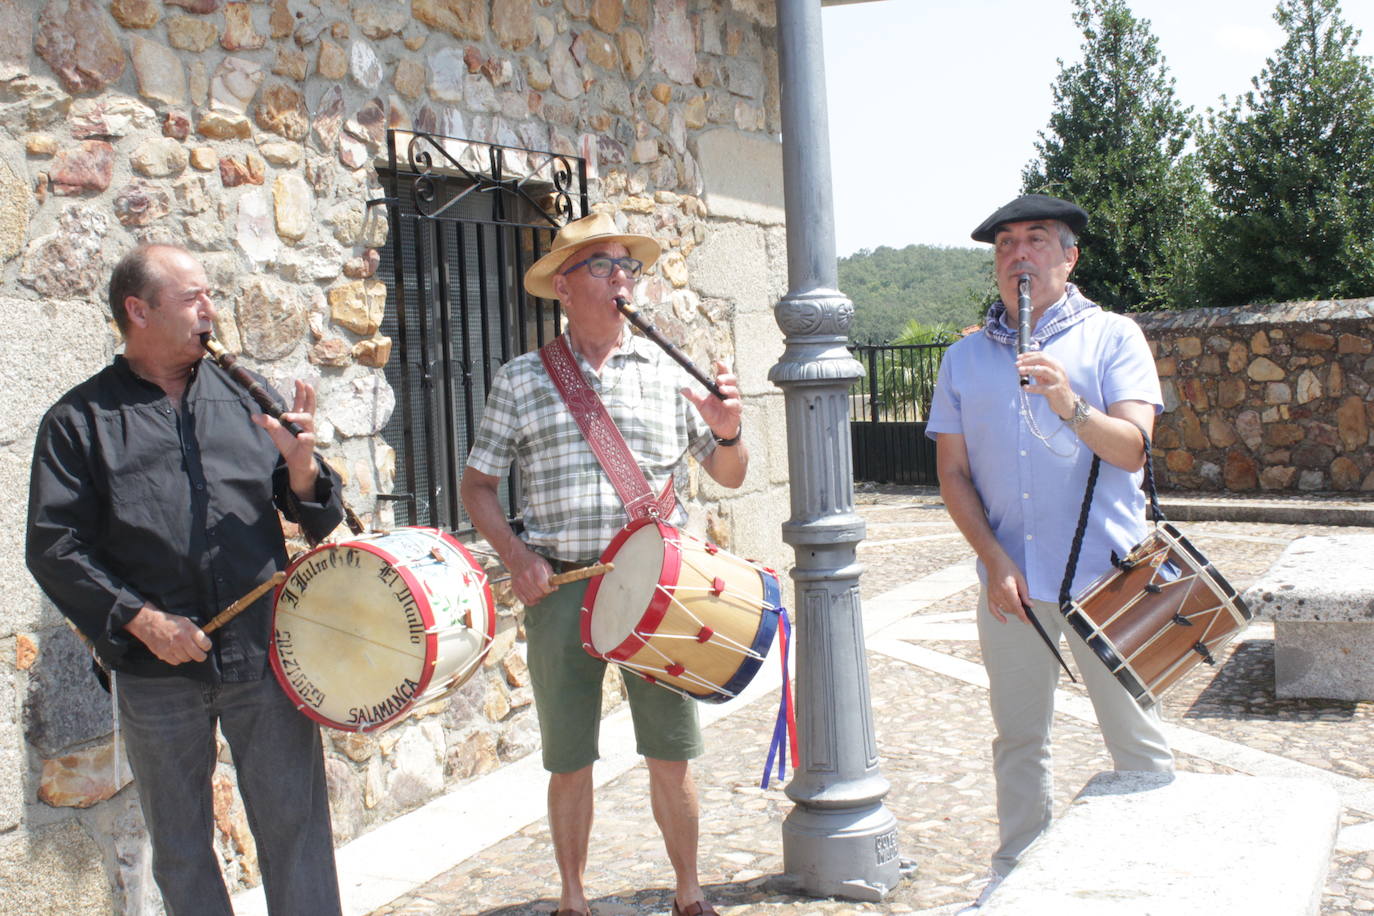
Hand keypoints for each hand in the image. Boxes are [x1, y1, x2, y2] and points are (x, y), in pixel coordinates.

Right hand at [125, 604, 210, 663]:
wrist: (150, 623)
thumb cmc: (169, 622)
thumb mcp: (185, 622)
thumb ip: (195, 632)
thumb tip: (204, 642)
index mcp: (189, 629)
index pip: (206, 644)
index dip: (207, 646)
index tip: (205, 647)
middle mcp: (182, 639)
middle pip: (198, 655)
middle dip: (201, 655)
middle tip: (200, 654)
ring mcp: (173, 647)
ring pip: (187, 659)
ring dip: (187, 656)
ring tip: (184, 650)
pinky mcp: (164, 653)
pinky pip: (176, 662)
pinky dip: (177, 659)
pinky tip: (175, 653)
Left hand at [252, 379, 319, 497]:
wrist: (295, 460)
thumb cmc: (287, 443)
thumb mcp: (275, 431)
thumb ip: (267, 422)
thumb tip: (253, 415)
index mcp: (298, 417)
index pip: (301, 402)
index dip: (301, 391)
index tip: (299, 381)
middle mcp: (306, 423)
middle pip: (310, 406)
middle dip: (309, 395)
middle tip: (307, 384)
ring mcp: (309, 432)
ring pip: (308, 420)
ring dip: (298, 417)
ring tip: (288, 417)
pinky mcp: (309, 443)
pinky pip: (308, 438)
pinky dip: (305, 437)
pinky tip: (300, 436)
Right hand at [507, 543, 556, 606]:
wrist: (516, 559)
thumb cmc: (532, 561)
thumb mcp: (544, 564)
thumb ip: (551, 575)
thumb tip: (554, 587)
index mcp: (535, 567)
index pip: (542, 584)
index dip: (549, 589)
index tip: (552, 588)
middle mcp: (525, 575)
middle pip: (538, 593)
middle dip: (545, 593)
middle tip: (546, 589)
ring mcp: (519, 582)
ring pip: (533, 598)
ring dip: (539, 597)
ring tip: (540, 592)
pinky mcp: (515, 588)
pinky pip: (525, 601)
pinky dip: (532, 602)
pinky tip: (535, 597)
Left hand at [680, 360, 742, 441]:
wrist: (720, 429)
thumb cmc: (712, 415)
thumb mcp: (701, 405)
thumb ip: (694, 396)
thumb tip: (682, 389)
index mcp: (720, 388)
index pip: (723, 375)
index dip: (722, 368)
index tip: (718, 362)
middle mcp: (729, 392)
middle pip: (732, 380)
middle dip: (726, 378)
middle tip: (718, 379)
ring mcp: (734, 400)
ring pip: (735, 391)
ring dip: (728, 389)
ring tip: (721, 390)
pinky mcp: (736, 410)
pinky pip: (736, 404)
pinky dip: (730, 403)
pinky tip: (724, 403)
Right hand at [984, 555, 1031, 624]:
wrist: (995, 562)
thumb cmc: (1008, 568)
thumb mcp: (1020, 579)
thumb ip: (1025, 593)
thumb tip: (1030, 605)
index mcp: (1008, 589)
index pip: (1017, 606)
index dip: (1023, 615)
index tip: (1028, 621)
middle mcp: (999, 594)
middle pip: (1011, 609)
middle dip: (1019, 612)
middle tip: (1026, 611)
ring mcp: (993, 595)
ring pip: (1005, 609)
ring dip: (1012, 611)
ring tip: (1018, 608)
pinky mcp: (989, 596)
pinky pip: (992, 609)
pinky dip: (998, 616)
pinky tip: (1004, 620)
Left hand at [1014, 351, 1075, 418]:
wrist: (1067, 404)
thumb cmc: (1055, 389)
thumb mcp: (1046, 378)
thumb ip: (1037, 371)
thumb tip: (1024, 365)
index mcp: (1056, 365)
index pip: (1043, 355)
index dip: (1029, 355)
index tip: (1019, 357)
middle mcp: (1058, 370)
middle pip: (1043, 359)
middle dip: (1028, 360)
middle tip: (1017, 364)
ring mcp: (1057, 380)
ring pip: (1043, 370)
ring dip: (1030, 369)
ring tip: (1019, 370)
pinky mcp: (1055, 391)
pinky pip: (1042, 388)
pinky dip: (1032, 387)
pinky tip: (1024, 387)